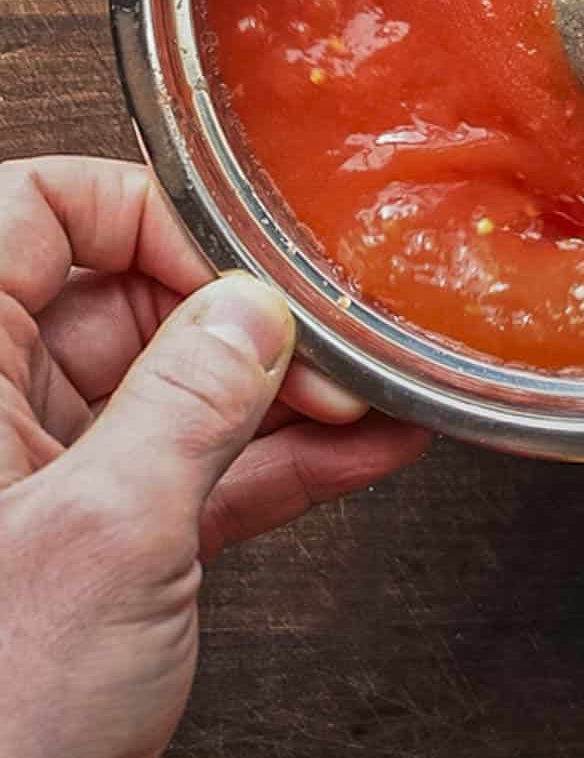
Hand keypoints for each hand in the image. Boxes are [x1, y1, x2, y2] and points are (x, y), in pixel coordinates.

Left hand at [0, 156, 428, 757]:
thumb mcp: (104, 535)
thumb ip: (188, 402)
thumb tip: (249, 308)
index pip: (38, 210)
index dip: (142, 214)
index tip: (231, 266)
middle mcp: (1, 412)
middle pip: (130, 294)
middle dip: (242, 314)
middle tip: (326, 346)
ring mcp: (60, 480)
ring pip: (184, 386)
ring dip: (286, 390)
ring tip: (373, 392)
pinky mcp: (114, 547)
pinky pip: (210, 471)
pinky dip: (287, 461)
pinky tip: (365, 450)